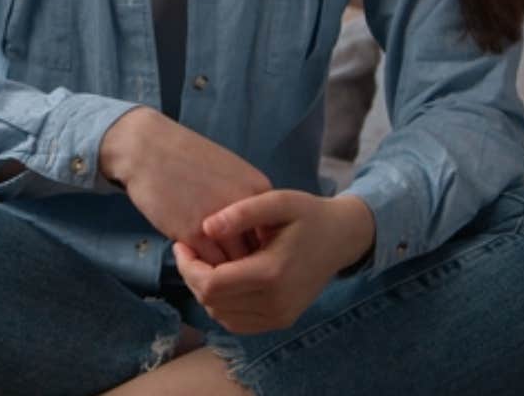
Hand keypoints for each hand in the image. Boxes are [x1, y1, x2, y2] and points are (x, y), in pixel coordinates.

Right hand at [99, 107, 270, 263]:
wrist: (148, 148)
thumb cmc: (186, 158)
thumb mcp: (230, 171)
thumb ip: (245, 200)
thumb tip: (251, 233)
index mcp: (259, 190)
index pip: (271, 235)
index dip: (258, 248)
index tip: (244, 253)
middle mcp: (246, 207)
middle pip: (257, 253)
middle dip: (244, 266)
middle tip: (230, 270)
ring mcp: (221, 222)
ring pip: (233, 266)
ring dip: (223, 272)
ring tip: (210, 270)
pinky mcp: (193, 233)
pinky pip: (207, 266)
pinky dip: (202, 270)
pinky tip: (192, 261)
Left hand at [174, 191, 375, 333]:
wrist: (341, 238)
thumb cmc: (308, 214)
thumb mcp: (278, 200)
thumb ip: (242, 211)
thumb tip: (206, 227)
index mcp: (271, 273)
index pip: (210, 284)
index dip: (187, 266)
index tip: (181, 243)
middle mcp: (275, 303)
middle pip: (211, 302)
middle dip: (192, 276)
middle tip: (189, 250)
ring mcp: (279, 317)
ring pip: (220, 315)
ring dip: (205, 291)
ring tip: (206, 262)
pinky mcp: (281, 321)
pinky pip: (236, 323)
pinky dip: (221, 304)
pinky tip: (223, 279)